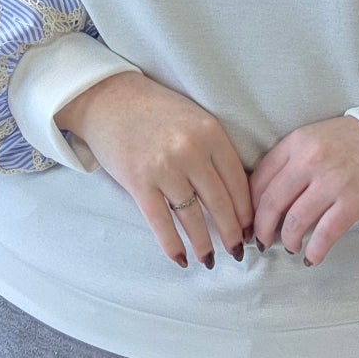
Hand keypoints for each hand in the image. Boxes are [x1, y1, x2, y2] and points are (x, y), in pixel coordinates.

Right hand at [60, 71, 253, 268]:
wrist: (108, 98)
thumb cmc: (155, 110)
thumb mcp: (194, 119)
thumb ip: (214, 150)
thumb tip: (235, 194)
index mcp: (211, 132)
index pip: (238, 181)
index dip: (246, 211)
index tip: (249, 228)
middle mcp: (191, 150)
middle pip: (220, 203)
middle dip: (232, 234)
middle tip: (238, 251)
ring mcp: (164, 167)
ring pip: (193, 217)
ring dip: (204, 245)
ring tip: (211, 260)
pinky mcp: (138, 182)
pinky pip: (161, 222)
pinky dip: (173, 245)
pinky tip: (182, 258)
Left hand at [250, 116, 358, 266]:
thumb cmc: (352, 143)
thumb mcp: (314, 139)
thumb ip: (290, 161)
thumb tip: (263, 200)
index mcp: (297, 142)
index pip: (260, 179)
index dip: (250, 205)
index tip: (249, 220)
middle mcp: (311, 160)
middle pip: (271, 203)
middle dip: (262, 228)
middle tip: (262, 241)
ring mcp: (333, 181)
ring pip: (295, 221)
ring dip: (287, 241)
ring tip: (290, 247)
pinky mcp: (354, 201)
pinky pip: (325, 234)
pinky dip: (314, 251)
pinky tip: (311, 258)